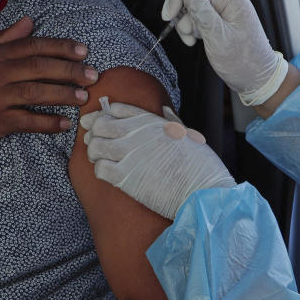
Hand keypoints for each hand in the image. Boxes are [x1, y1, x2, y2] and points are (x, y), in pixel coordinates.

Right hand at [0, 17, 97, 147]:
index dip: (61, 47)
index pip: (34, 46)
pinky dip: (48, 123)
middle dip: (69, 70)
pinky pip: (28, 122)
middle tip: (93, 74)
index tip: (83, 51)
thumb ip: (5, 38)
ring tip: (84, 97)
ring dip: (63, 95)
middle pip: (40, 68)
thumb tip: (29, 21)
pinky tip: (65, 124)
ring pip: (37, 93)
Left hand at [81, 101, 234, 218]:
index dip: (104, 115)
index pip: (117, 109)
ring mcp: (130, 154)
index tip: (101, 124)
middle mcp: (138, 133)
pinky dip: (100, 171)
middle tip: (98, 145)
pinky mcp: (126, 178)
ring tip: (102, 160)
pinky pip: (99, 168)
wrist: (203, 191)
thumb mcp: (187, 134)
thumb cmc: (201, 165)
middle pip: (100, 125)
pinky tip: (110, 174)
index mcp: (152, 121)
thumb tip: (164, 108)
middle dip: (95, 133)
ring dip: (95, 153)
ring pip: (95, 145)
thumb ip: (171, 121)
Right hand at [162, 0, 287, 105]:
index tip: (168, 15)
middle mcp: (228, 2)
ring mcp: (224, 12)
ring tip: (192, 41)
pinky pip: (199, 19)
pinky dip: (193, 30)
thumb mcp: (218, 37)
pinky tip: (195, 41)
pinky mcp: (220, 23)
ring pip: (194, 9)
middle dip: (184, 15)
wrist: (256, 79)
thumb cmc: (244, 61)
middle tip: (186, 34)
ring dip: (187, 25)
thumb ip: (202, 13)